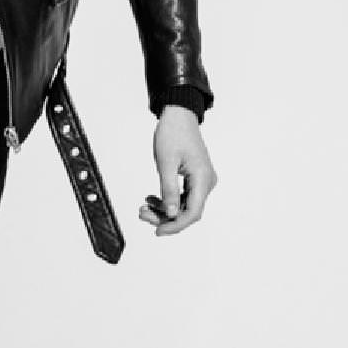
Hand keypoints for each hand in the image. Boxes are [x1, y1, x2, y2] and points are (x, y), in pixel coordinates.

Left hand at [139, 105, 216, 235]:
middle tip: (142, 214)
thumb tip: (170, 214)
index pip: (192, 212)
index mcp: (203, 179)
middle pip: (187, 211)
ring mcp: (201, 181)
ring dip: (163, 210)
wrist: (179, 116)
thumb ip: (168, 189)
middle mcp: (206, 182)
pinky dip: (166, 200)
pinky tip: (150, 199)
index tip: (157, 231)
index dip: (175, 225)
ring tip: (143, 208)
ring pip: (183, 205)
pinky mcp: (194, 178)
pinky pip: (182, 196)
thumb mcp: (165, 162)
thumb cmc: (173, 134)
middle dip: (165, 218)